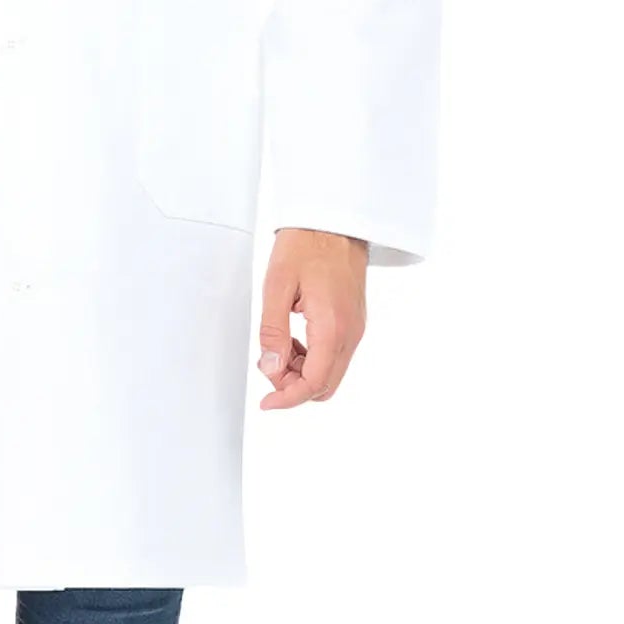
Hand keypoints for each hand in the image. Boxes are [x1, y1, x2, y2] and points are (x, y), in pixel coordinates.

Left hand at [255, 228, 368, 407]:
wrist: (334, 220)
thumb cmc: (307, 244)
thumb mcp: (277, 286)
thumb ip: (273, 332)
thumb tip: (271, 369)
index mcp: (332, 326)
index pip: (315, 383)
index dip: (288, 398)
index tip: (267, 403)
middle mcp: (351, 332)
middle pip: (326, 385)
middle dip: (295, 387)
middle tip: (268, 367)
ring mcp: (356, 327)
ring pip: (332, 373)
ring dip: (304, 372)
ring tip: (278, 348)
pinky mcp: (354, 321)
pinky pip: (336, 355)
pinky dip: (314, 359)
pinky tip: (294, 340)